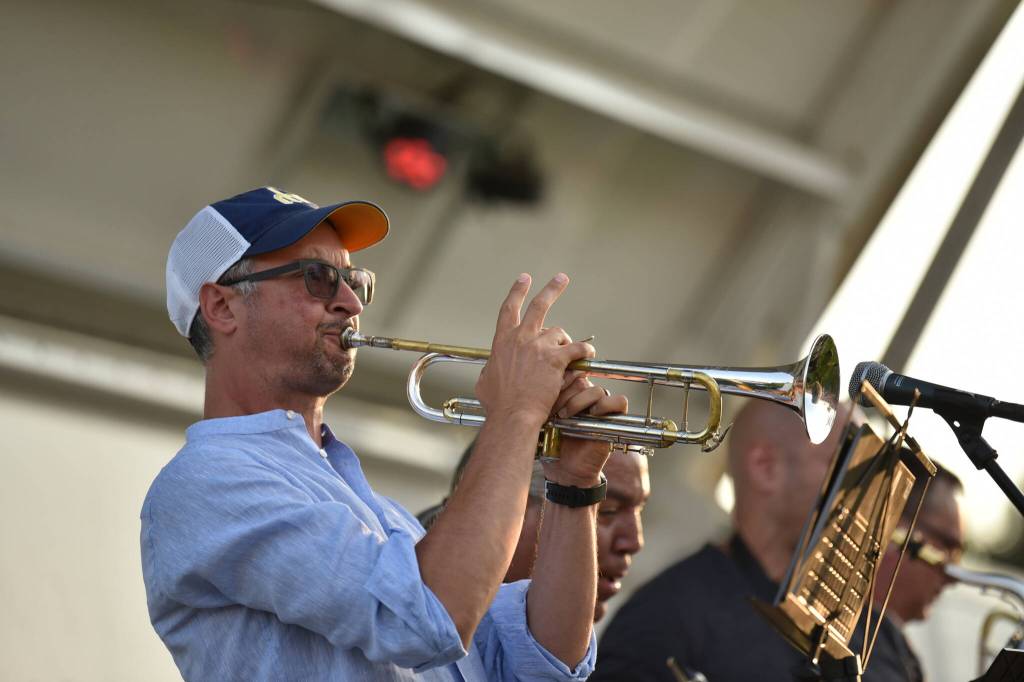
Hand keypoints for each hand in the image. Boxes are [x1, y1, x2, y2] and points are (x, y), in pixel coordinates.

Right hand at [476, 274, 595, 428]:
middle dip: (552, 289)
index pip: (509, 310)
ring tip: (568, 355)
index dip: (517, 292)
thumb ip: (489, 371)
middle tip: (561, 278)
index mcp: (502, 342)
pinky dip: (585, 352)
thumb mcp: (484, 383)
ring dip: (565, 343)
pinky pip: (577, 349)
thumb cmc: (498, 404)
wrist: (513, 414)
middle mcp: (521, 338)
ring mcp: (539, 347)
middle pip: (538, 305)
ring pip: (559, 333)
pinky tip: (588, 356)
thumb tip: (489, 371)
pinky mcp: (556, 359)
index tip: (524, 279)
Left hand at [544, 377, 628, 486]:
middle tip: (553, 410)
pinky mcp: (614, 418)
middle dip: (564, 394)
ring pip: (595, 389)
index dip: (557, 381)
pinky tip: (591, 415)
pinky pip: (619, 402)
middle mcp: (585, 395)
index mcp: (568, 391)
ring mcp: (600, 406)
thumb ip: (546, 397)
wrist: (564, 469)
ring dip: (579, 402)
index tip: (544, 396)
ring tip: (565, 416)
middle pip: (580, 379)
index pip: (567, 372)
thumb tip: (545, 378)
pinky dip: (606, 406)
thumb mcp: (544, 416)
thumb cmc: (551, 443)